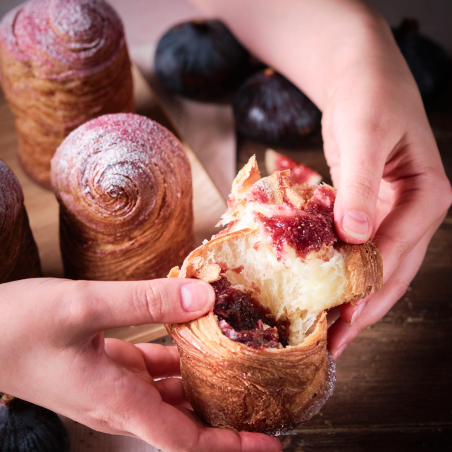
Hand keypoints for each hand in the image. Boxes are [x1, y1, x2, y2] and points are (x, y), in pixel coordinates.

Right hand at [0, 278, 280, 451]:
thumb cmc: (17, 327)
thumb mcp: (83, 307)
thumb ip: (145, 301)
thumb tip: (203, 297)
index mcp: (117, 401)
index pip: (185, 440)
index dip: (230, 445)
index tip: (270, 442)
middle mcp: (120, 402)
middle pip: (185, 421)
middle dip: (226, 415)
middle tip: (265, 396)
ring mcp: (113, 386)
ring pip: (171, 392)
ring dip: (204, 383)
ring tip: (239, 364)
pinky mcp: (106, 367)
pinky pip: (152, 369)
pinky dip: (176, 359)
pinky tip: (194, 337)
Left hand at [190, 0, 450, 356]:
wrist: (358, 73)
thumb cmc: (366, 96)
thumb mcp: (364, 134)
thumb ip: (362, 186)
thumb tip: (358, 237)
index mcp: (427, 196)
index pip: (397, 257)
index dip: (369, 293)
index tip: (342, 324)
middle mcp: (416, 210)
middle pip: (391, 271)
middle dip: (363, 308)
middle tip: (333, 344)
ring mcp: (394, 211)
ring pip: (376, 266)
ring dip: (353, 297)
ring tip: (328, 329)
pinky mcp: (370, 208)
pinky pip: (360, 248)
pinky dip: (343, 271)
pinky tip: (323, 288)